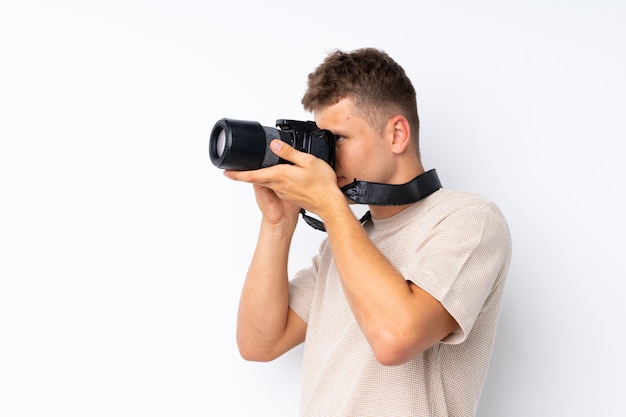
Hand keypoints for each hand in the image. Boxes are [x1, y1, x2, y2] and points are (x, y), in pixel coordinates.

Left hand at [224, 139, 341, 222]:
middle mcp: (278, 185)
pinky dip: (271, 179)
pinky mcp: (289, 195)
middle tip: (234, 168)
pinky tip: (276, 174)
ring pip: (266, 181)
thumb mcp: (307, 162)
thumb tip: (274, 145)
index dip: (237, 174)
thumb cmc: (321, 185)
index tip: (225, 172)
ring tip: (253, 167)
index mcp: (279, 176)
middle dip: (245, 173)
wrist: (329, 205)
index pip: (252, 175)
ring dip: (258, 175)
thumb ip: (289, 153)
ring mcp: (283, 191)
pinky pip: (276, 185)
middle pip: (256, 177)